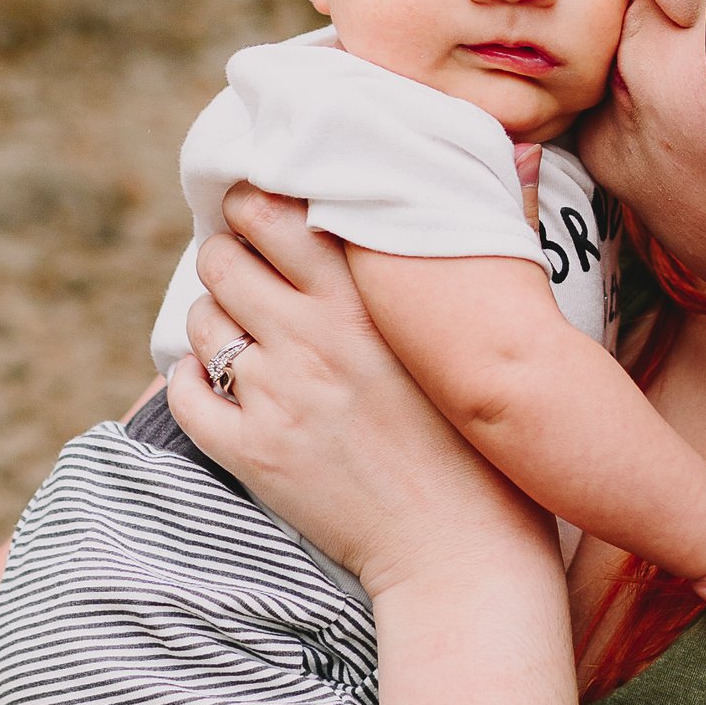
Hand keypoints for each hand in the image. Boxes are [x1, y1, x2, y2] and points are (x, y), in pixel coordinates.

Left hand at [170, 188, 556, 599]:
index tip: (269, 213)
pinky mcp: (253, 454)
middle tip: (248, 270)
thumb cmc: (496, 437)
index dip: (260, 205)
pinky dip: (191, 381)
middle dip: (228, 255)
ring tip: (243, 331)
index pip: (276, 213)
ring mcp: (277, 396)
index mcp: (368, 301)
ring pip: (201, 321)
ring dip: (215, 318)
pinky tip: (219, 383)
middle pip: (222, 256)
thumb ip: (498, 229)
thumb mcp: (505, 323)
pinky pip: (184, 393)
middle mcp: (314, 338)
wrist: (467, 554)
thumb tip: (521, 150)